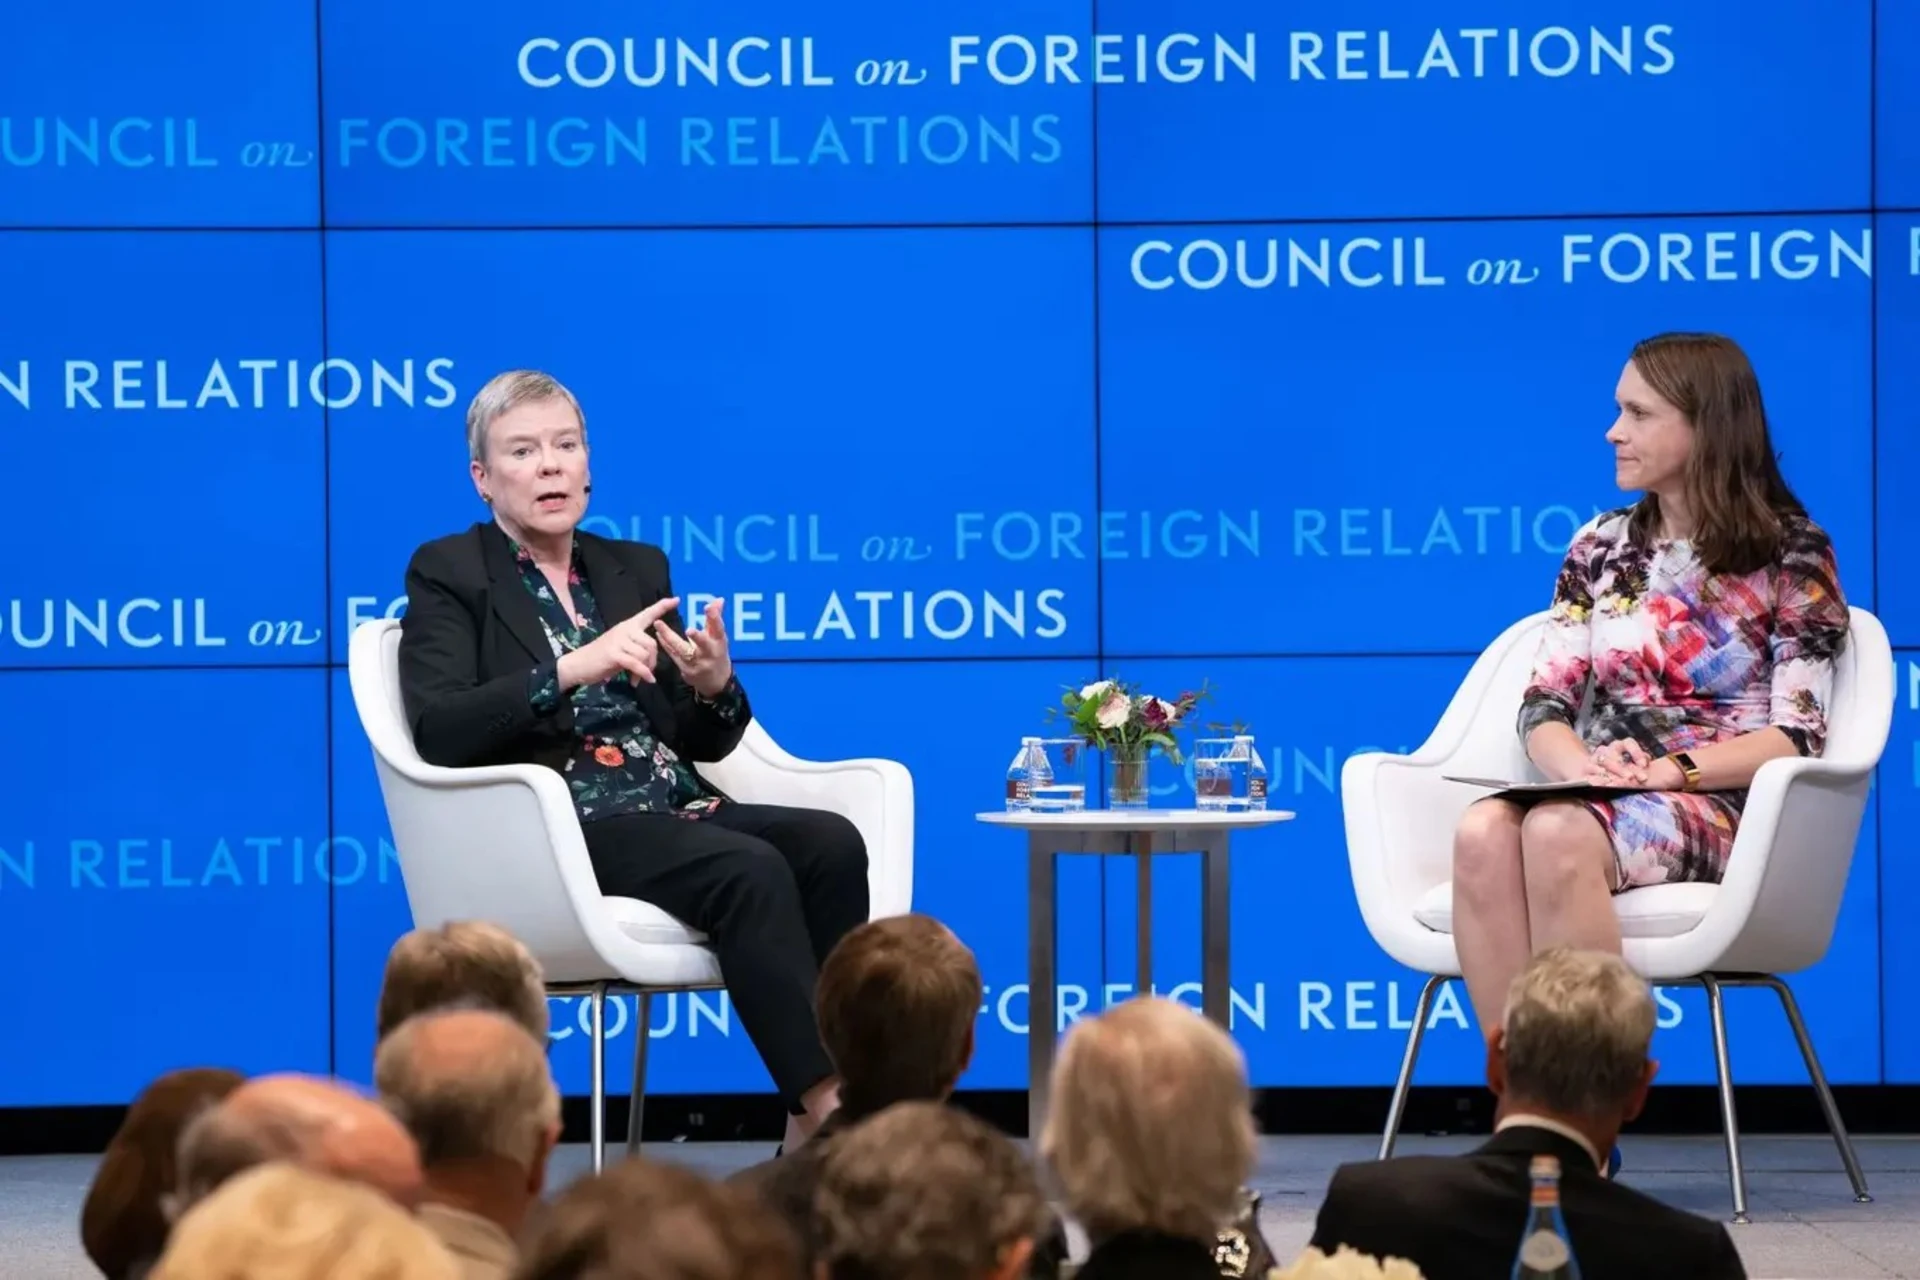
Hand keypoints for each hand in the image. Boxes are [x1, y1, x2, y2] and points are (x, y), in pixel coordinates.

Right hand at [558, 597, 679, 688]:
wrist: (579, 664)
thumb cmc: (602, 657)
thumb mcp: (622, 649)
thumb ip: (637, 650)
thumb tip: (650, 663)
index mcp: (628, 625)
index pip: (648, 613)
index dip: (663, 607)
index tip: (676, 600)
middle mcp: (625, 629)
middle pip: (652, 643)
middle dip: (653, 661)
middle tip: (647, 672)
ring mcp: (619, 640)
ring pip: (645, 655)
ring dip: (645, 670)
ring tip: (637, 678)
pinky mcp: (615, 653)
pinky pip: (636, 664)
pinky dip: (642, 674)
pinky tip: (642, 681)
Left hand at [652, 599, 733, 697]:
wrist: (716, 682)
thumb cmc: (717, 653)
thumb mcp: (719, 637)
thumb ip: (715, 618)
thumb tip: (719, 599)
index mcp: (719, 642)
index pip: (718, 628)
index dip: (714, 618)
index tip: (708, 606)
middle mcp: (710, 653)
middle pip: (704, 644)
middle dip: (698, 637)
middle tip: (689, 629)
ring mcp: (698, 664)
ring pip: (683, 650)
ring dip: (669, 638)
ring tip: (658, 624)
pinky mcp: (687, 670)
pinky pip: (674, 656)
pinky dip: (666, 645)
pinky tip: (658, 634)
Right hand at [1584, 738, 1652, 786]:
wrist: (1595, 773)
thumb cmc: (1620, 769)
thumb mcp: (1632, 765)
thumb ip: (1640, 763)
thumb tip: (1647, 765)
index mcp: (1619, 746)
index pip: (1628, 743)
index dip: (1636, 753)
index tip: (1644, 765)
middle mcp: (1606, 750)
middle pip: (1613, 754)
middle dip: (1623, 768)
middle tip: (1631, 778)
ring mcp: (1594, 758)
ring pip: (1601, 762)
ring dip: (1611, 773)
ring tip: (1618, 783)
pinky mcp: (1587, 769)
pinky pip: (1591, 772)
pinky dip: (1598, 779)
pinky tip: (1605, 785)